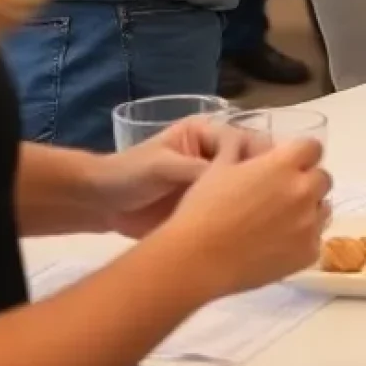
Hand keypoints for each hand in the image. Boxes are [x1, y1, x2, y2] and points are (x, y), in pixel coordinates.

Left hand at [89, 117, 251, 238]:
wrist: (99, 205)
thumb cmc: (128, 174)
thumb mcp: (163, 165)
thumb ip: (199, 169)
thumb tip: (238, 177)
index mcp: (208, 134)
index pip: (244, 141)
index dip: (257, 158)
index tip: (264, 182)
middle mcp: (215, 155)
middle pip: (250, 164)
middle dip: (258, 181)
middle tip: (267, 204)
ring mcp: (212, 183)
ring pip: (243, 189)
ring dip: (251, 202)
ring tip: (258, 221)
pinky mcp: (206, 208)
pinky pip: (228, 212)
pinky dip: (237, 220)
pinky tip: (245, 231)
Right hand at [159, 134, 330, 301]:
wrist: (194, 261)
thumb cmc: (203, 210)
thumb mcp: (219, 167)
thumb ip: (244, 152)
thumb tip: (251, 147)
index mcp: (284, 164)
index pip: (312, 148)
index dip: (300, 155)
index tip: (286, 165)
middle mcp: (304, 190)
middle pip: (322, 178)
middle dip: (306, 182)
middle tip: (280, 196)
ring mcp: (309, 223)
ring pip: (323, 208)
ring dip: (308, 210)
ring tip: (279, 223)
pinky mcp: (307, 253)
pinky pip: (315, 240)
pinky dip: (301, 240)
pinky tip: (277, 246)